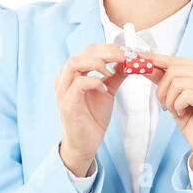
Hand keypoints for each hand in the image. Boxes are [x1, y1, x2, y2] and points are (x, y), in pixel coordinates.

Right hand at [54, 42, 126, 174]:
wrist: (84, 144)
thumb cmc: (92, 118)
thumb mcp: (107, 92)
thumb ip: (115, 76)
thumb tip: (129, 62)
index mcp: (74, 73)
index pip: (89, 51)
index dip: (109, 48)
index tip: (128, 52)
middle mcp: (65, 78)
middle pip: (83, 53)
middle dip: (107, 52)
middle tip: (126, 57)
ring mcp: (63, 90)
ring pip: (75, 63)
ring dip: (98, 62)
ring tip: (113, 69)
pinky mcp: (67, 103)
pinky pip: (78, 84)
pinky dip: (93, 81)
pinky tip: (104, 88)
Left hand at [143, 51, 192, 172]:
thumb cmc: (191, 116)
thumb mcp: (172, 93)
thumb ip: (161, 76)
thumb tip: (144, 62)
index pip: (176, 59)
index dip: (156, 60)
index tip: (140, 56)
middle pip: (174, 71)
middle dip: (163, 90)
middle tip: (168, 103)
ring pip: (177, 83)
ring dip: (170, 100)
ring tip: (178, 109)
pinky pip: (185, 96)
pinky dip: (178, 107)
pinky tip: (184, 113)